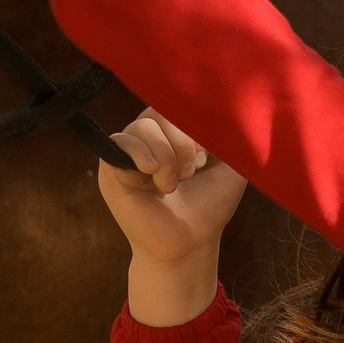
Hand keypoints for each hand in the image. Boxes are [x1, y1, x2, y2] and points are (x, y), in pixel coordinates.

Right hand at [101, 111, 247, 325]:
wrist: (191, 242)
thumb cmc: (210, 204)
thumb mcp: (231, 164)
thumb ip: (231, 134)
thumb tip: (229, 104)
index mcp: (176, 131)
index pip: (178, 100)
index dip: (194, 123)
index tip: (206, 156)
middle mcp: (151, 136)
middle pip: (160, 109)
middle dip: (182, 140)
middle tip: (191, 171)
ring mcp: (129, 152)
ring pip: (143, 125)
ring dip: (166, 154)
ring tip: (173, 184)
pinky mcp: (111, 168)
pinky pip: (120, 142)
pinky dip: (141, 153)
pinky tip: (153, 173)